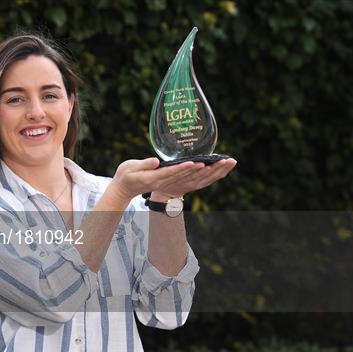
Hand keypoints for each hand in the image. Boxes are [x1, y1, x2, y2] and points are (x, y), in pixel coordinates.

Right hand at [108, 157, 235, 200]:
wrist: (125, 188)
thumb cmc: (125, 176)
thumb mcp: (130, 168)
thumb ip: (143, 165)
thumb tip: (155, 161)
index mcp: (155, 179)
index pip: (172, 173)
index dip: (185, 169)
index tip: (196, 163)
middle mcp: (166, 182)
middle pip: (189, 176)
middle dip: (207, 169)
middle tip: (222, 161)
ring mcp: (170, 184)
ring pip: (195, 178)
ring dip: (212, 171)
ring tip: (227, 162)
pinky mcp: (173, 182)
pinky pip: (193, 179)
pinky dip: (207, 174)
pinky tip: (218, 168)